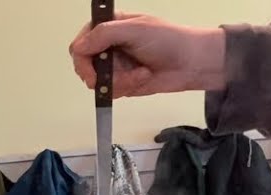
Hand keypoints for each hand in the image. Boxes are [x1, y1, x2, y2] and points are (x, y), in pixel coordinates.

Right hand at [69, 13, 226, 97]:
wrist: (193, 63)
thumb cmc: (168, 40)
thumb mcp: (136, 30)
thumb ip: (104, 35)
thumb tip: (77, 48)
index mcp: (111, 27)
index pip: (81, 42)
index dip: (82, 56)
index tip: (90, 67)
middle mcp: (109, 46)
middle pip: (84, 64)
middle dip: (99, 74)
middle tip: (105, 80)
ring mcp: (115, 66)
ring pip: (98, 81)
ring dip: (118, 81)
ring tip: (140, 74)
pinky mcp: (123, 83)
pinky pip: (112, 91)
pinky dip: (127, 87)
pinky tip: (143, 78)